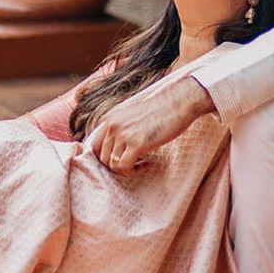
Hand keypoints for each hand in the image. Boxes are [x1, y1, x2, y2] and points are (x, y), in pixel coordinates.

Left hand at [88, 77, 214, 174]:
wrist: (178, 101)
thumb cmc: (161, 108)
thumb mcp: (133, 114)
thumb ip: (121, 125)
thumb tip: (117, 146)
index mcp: (109, 117)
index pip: (94, 145)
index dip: (106, 157)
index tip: (122, 158)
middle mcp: (112, 124)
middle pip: (102, 157)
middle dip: (117, 165)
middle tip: (134, 163)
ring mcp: (123, 134)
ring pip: (112, 164)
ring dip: (127, 169)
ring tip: (143, 162)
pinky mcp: (136, 143)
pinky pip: (125, 167)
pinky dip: (134, 170)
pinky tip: (147, 163)